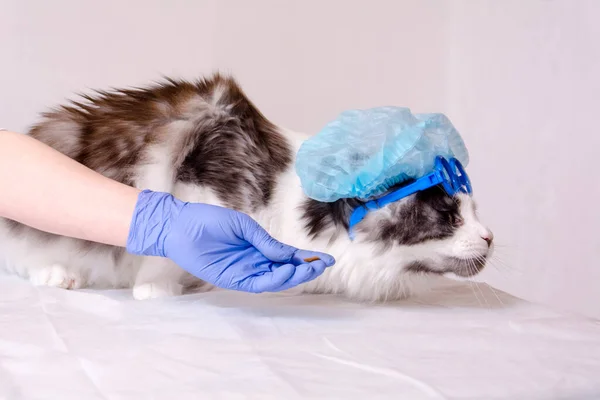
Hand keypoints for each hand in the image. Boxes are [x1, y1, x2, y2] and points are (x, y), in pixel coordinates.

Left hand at [126, 190, 334, 292]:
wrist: (180, 226)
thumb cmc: (208, 221)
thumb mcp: (243, 227)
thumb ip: (264, 242)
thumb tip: (286, 254)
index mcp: (258, 247)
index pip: (287, 256)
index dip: (307, 259)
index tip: (326, 259)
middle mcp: (254, 262)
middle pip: (284, 271)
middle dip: (303, 269)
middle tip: (319, 265)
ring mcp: (243, 271)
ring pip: (273, 280)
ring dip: (291, 276)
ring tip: (306, 269)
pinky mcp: (231, 279)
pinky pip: (256, 283)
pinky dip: (272, 279)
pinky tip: (284, 272)